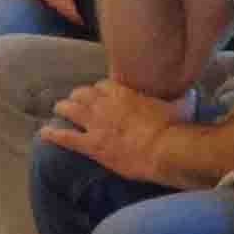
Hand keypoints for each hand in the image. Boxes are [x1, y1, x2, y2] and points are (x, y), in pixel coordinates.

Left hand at [40, 77, 185, 184]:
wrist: (164, 148)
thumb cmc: (173, 127)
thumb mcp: (177, 105)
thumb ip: (177, 99)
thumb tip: (190, 96)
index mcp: (123, 92)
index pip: (102, 85)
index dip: (98, 90)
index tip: (99, 94)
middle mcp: (105, 104)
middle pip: (82, 94)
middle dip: (77, 96)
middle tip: (74, 100)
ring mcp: (96, 124)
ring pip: (70, 110)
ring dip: (63, 108)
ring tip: (58, 109)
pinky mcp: (92, 145)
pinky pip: (66, 137)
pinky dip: (53, 135)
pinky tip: (44, 133)